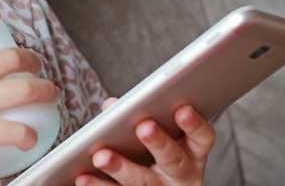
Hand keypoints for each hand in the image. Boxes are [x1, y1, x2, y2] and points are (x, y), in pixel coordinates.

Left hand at [74, 97, 215, 185]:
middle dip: (158, 143)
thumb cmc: (154, 155)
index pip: (202, 138)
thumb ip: (136, 117)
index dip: (194, 124)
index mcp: (191, 153)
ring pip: (143, 183)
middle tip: (143, 127)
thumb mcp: (157, 138)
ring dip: (121, 168)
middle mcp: (181, 176)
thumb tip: (112, 106)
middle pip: (173, 160)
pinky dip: (100, 185)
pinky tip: (83, 177)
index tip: (182, 109)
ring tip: (101, 156)